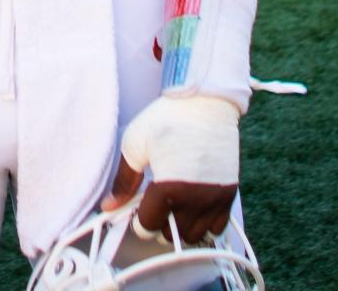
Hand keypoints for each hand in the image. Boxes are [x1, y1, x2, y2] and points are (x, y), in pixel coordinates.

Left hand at [100, 94, 238, 242]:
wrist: (205, 100)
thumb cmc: (168, 117)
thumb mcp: (135, 143)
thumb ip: (124, 180)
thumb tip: (109, 206)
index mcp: (168, 188)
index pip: (147, 227)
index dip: (138, 219)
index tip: (138, 208)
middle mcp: (194, 199)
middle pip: (170, 235)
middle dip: (159, 223)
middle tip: (156, 204)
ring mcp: (213, 199)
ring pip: (194, 236)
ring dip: (181, 226)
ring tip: (175, 205)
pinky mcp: (228, 194)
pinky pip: (217, 228)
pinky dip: (204, 224)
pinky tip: (194, 206)